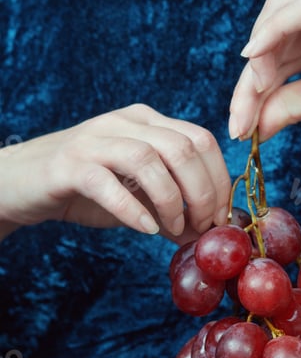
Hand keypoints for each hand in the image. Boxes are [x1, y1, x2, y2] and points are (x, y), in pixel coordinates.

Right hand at [0, 104, 230, 242]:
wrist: (23, 182)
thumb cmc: (86, 190)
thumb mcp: (138, 197)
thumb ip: (174, 210)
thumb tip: (209, 234)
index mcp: (148, 123)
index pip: (201, 139)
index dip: (219, 180)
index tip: (221, 217)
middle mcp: (124, 123)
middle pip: (182, 147)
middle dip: (202, 193)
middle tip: (202, 227)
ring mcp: (94, 140)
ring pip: (148, 160)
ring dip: (170, 201)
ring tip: (172, 229)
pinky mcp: (68, 165)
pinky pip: (106, 182)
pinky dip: (132, 209)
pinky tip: (145, 228)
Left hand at [229, 0, 300, 144]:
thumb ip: (292, 106)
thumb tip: (252, 127)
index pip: (273, 50)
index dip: (249, 88)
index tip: (239, 128)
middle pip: (268, 32)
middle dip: (247, 80)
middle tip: (239, 123)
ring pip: (278, 16)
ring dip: (257, 63)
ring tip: (251, 103)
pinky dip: (273, 31)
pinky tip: (254, 59)